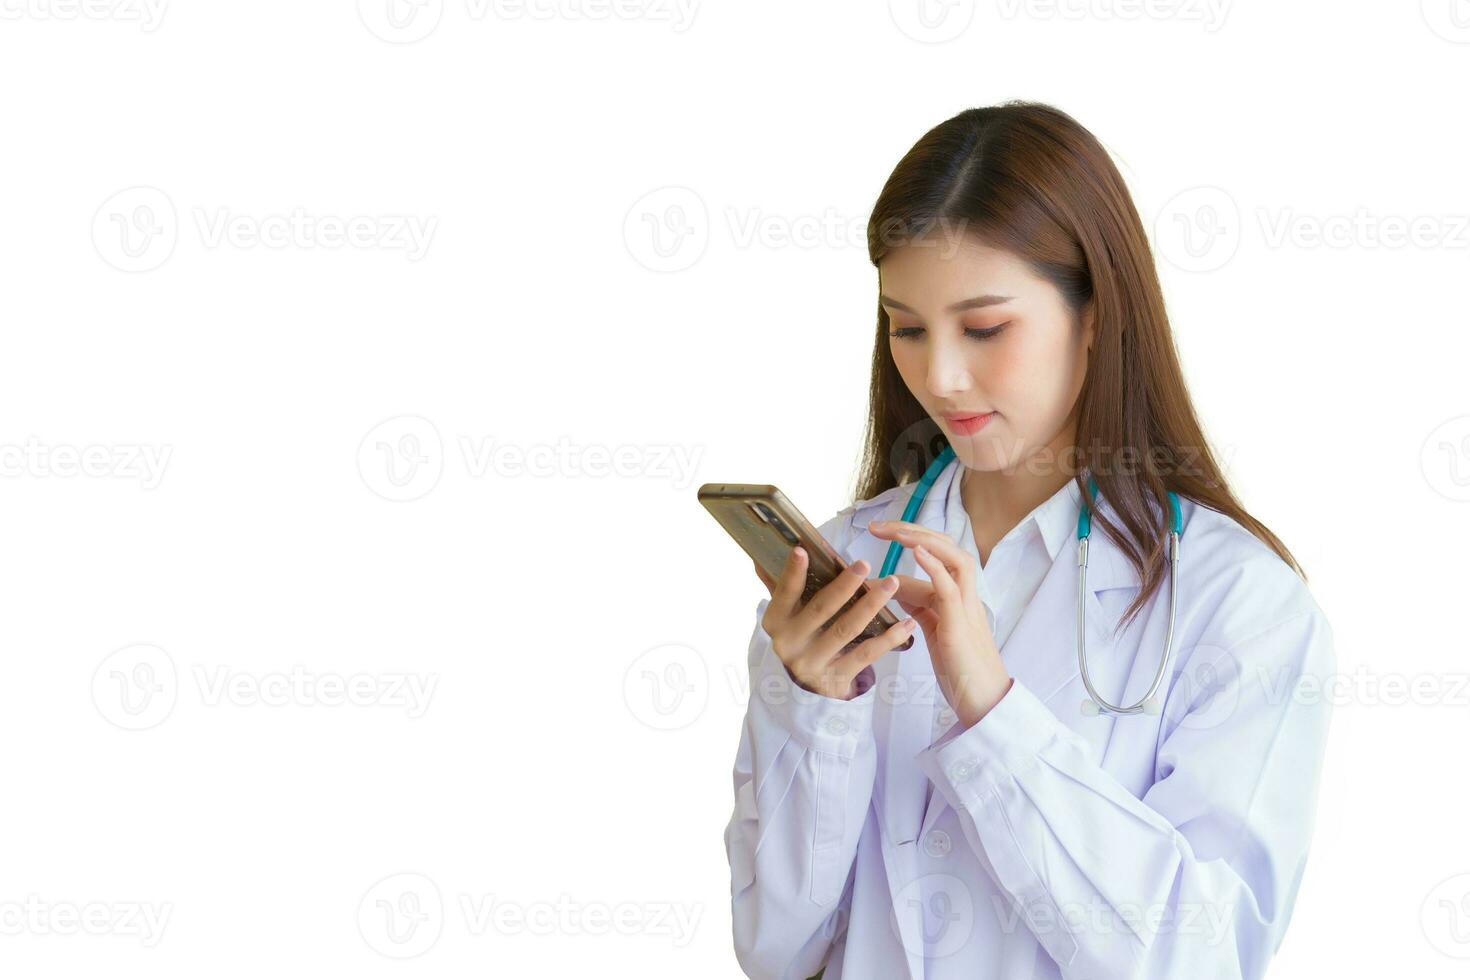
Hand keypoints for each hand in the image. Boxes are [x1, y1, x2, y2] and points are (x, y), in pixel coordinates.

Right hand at [753, 548, 917, 700]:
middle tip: (864, 564)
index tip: (803, 550)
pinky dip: (889, 638)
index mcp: (775, 623)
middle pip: (821, 610)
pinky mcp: (836, 680)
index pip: (783, 594)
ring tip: (892, 584)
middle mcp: (789, 645)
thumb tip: (762, 554)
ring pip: (846, 629)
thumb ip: (780, 588)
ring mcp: (812, 664)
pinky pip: (866, 655)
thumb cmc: (801, 640)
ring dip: (871, 605)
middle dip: (844, 585)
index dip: (792, 573)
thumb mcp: (786, 617)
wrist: (806, 693)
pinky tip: (906, 624)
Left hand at [865, 520, 1012, 725]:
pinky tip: (916, 553)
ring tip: (896, 532)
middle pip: (948, 548)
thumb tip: (895, 586)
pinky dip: (935, 567)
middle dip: (913, 530)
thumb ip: (920, 605)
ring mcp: (966, 610)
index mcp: (958, 597)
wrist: (986, 705)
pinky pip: (951, 589)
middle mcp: (966, 597)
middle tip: (878, 526)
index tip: (877, 532)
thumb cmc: (961, 670)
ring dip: (925, 541)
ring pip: (957, 560)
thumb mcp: (934, 630)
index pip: (936, 555)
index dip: (907, 540)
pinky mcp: (961, 627)